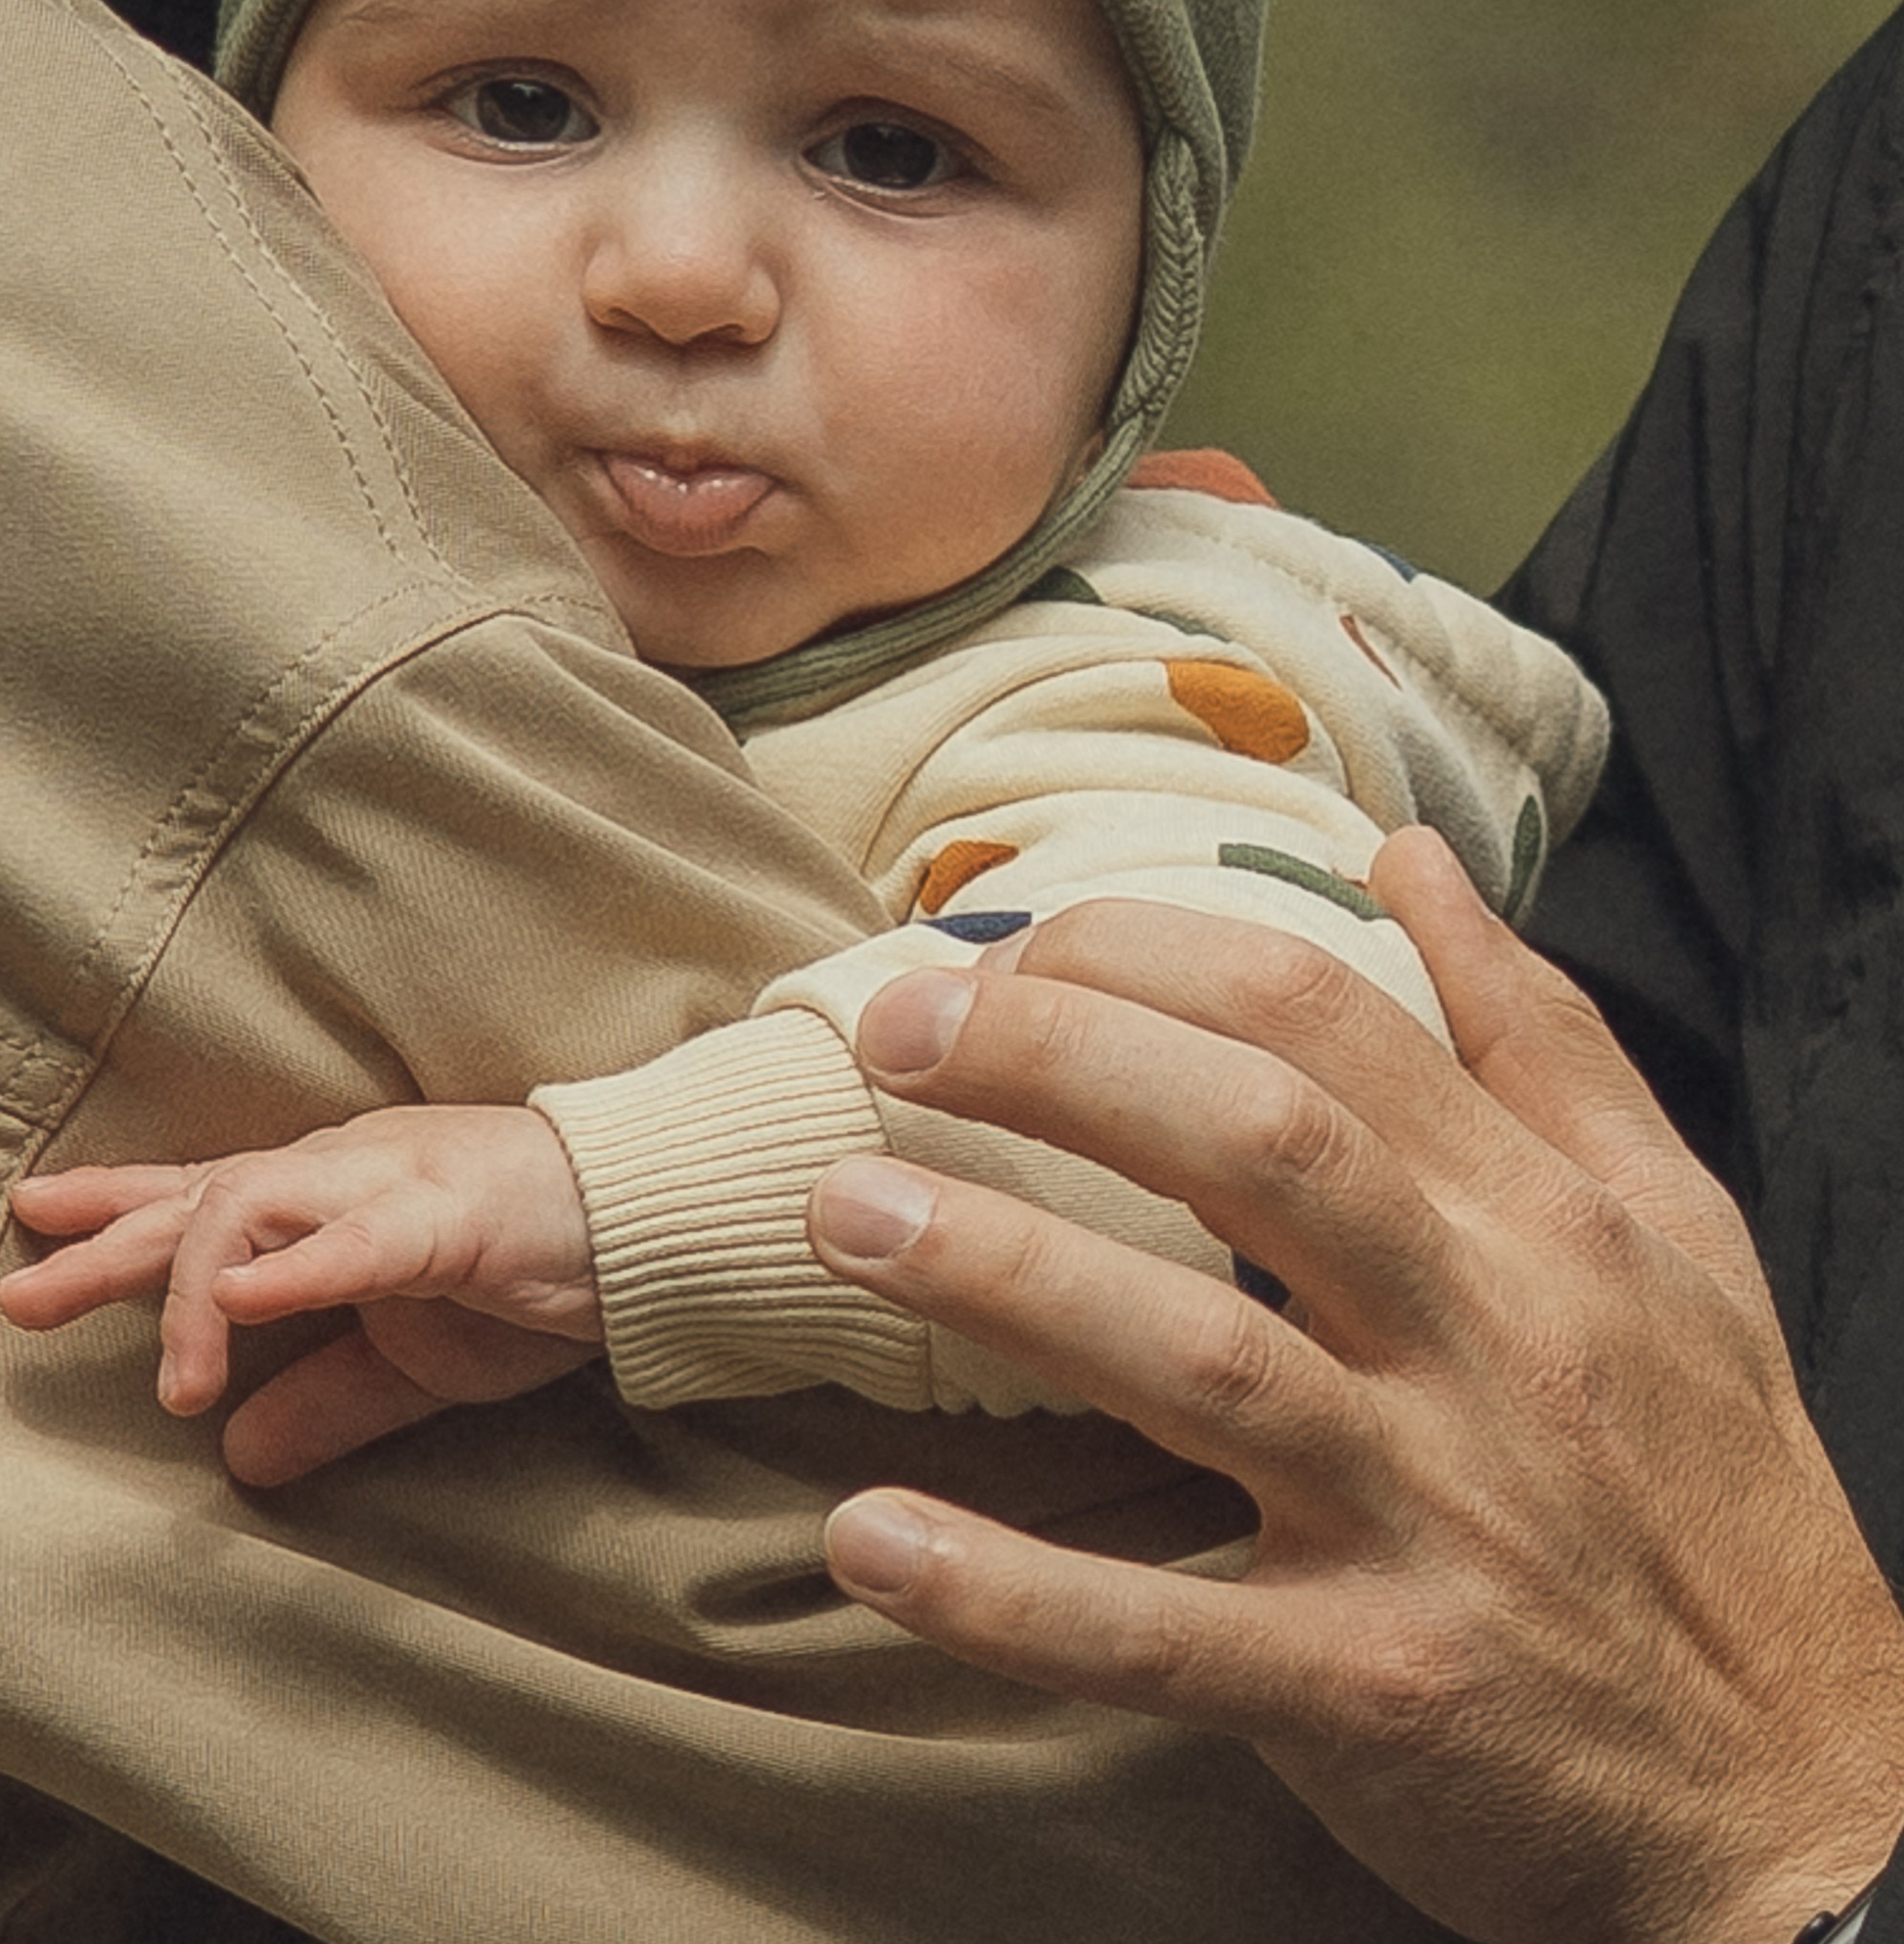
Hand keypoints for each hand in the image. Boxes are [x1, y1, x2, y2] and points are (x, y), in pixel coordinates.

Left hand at [1, 1104, 603, 1485]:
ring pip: (266, 1203)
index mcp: (339, 1194)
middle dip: (113, 1247)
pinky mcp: (462, 1217)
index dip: (118, 1207)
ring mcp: (401, 1182)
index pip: (210, 1192)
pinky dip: (303, 1269)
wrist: (660, 1223)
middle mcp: (350, 1168)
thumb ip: (328, 1399)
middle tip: (25, 1297)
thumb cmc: (543, 1270)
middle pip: (209, 1195)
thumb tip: (242, 1462)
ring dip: (200, 1288)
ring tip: (176, 1383)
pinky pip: (369, 1240)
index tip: (33, 1220)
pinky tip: (245, 1297)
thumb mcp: (418, 1357)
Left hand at [806, 829, 1903, 1943]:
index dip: (1139, 959)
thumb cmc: (1714, 1482)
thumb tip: (1414, 855)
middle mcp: (1490, 1340)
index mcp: (1544, 1218)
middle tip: (890, 1032)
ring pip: (1198, 1364)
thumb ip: (1542, 1034)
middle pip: (1255, 1141)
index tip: (1001, 954)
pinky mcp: (1382, 1691)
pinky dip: (1014, 1593)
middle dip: (1057, 1062)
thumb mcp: (1675, 1228)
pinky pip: (1170, 1638)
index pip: (1320, 1017)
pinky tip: (871, 1536)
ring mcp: (1436, 1518)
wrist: (1811, 1791)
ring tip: (839, 1214)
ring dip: (1001, 1276)